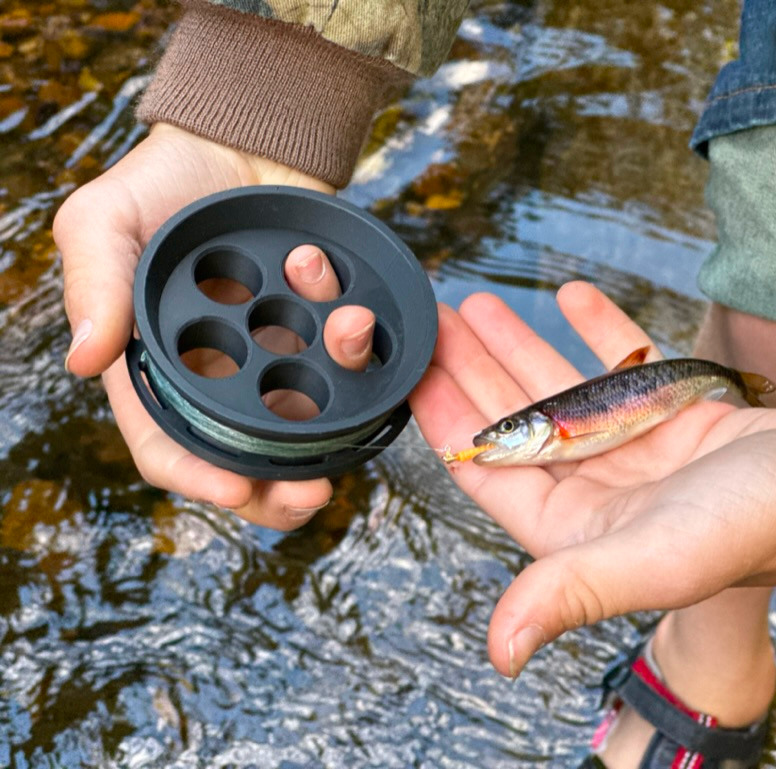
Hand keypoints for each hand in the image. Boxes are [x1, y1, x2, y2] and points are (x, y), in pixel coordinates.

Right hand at [56, 124, 375, 528]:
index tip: (238, 489)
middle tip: (318, 493)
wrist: (238, 141)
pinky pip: (348, 360)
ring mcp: (276, 358)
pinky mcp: (319, 332)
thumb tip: (83, 362)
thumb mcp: (104, 220)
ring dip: (338, 394)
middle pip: (248, 461)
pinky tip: (341, 292)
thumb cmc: (161, 182)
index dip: (199, 478)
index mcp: (157, 370)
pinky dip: (354, 336)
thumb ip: (95, 284)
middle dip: (281, 486)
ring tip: (349, 329)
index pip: (170, 447)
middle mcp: (220, 377)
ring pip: (310, 420)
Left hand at [409, 281, 775, 676]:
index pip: (488, 470)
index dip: (444, 422)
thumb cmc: (751, 529)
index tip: (408, 373)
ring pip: (558, 387)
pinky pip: (620, 364)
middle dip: (471, 370)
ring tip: (479, 304)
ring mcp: (633, 448)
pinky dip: (594, 331)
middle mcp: (596, 489)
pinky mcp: (671, 414)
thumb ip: (570, 592)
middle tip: (433, 320)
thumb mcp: (651, 560)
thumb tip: (497, 653)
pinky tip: (568, 296)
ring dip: (518, 345)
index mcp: (575, 529)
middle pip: (513, 421)